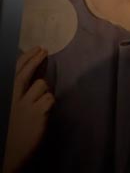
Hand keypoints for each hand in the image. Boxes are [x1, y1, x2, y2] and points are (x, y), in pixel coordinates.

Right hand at [4, 47, 52, 172]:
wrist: (9, 152)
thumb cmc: (12, 129)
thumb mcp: (12, 107)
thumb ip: (20, 92)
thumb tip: (35, 73)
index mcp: (6, 97)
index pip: (14, 72)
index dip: (26, 59)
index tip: (36, 49)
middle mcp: (12, 99)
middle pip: (24, 75)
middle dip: (34, 60)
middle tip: (44, 51)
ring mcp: (24, 106)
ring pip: (42, 86)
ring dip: (43, 92)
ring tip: (37, 105)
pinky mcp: (37, 114)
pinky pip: (49, 99)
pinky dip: (48, 103)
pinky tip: (42, 113)